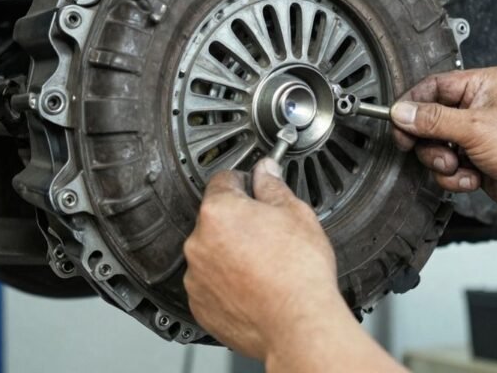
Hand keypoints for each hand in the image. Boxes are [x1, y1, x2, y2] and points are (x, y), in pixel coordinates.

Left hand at [183, 159, 352, 359]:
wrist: (299, 324)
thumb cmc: (299, 274)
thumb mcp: (296, 214)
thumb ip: (273, 186)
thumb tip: (265, 172)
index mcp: (218, 212)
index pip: (223, 180)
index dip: (244, 182)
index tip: (254, 189)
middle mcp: (198, 243)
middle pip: (216, 219)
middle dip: (239, 223)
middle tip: (269, 235)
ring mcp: (196, 277)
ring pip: (212, 254)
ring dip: (230, 255)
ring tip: (264, 266)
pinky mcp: (200, 306)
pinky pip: (210, 285)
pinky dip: (227, 285)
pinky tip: (254, 286)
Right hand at [391, 67, 496, 217]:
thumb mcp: (475, 128)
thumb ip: (432, 120)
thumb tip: (402, 112)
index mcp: (481, 84)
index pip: (431, 88)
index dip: (411, 106)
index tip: (398, 123)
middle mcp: (478, 107)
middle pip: (428, 121)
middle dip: (429, 142)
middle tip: (432, 150)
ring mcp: (477, 136)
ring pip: (436, 148)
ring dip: (443, 163)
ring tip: (460, 167)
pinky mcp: (477, 160)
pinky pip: (449, 168)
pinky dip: (456, 177)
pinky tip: (473, 178)